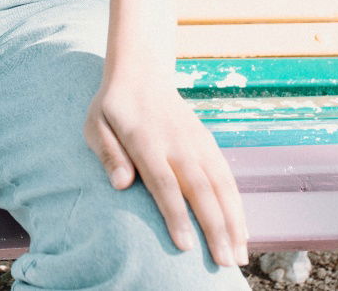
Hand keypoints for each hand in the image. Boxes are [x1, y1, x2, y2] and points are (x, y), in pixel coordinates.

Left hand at [83, 74, 248, 267]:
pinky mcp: (207, 143)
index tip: (185, 247)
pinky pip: (227, 177)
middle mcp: (178, 143)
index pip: (164, 183)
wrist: (141, 74)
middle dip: (215, 229)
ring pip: (221, 186)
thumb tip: (120, 185)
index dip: (176, 215)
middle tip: (224, 264)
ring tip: (238, 256)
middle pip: (200, 190)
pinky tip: (241, 231)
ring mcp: (197, 142)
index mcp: (146, 140)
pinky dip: (237, 205)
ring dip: (233, 222)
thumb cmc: (113, 108)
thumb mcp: (96, 125)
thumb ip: (109, 154)